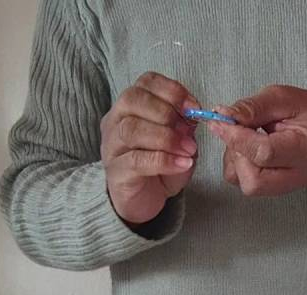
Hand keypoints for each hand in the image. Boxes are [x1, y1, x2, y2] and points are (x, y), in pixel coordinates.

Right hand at [101, 72, 199, 224]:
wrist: (143, 200)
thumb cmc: (159, 166)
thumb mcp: (178, 141)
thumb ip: (185, 126)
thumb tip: (195, 115)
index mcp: (131, 106)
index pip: (145, 82)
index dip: (171, 90)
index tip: (194, 107)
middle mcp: (115, 121)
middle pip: (132, 100)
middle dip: (166, 111)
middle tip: (188, 131)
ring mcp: (111, 146)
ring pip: (131, 129)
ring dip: (166, 137)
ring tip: (188, 150)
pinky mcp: (115, 171)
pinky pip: (136, 160)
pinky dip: (164, 160)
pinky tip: (182, 164)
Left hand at [210, 85, 306, 196]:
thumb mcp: (283, 98)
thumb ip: (253, 107)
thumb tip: (224, 116)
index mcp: (304, 150)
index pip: (264, 153)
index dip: (237, 138)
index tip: (220, 121)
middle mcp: (296, 176)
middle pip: (253, 181)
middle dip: (237, 154)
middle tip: (238, 130)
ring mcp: (284, 188)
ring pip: (245, 184)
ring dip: (236, 159)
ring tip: (247, 137)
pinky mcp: (273, 190)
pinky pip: (244, 183)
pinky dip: (238, 165)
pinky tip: (248, 149)